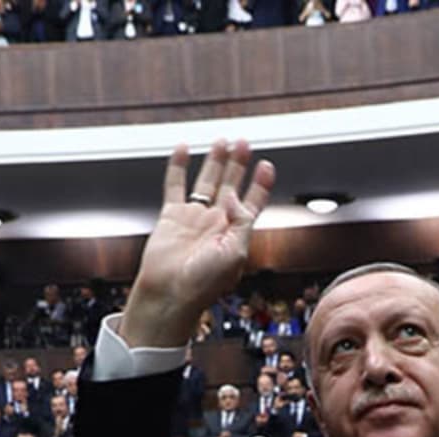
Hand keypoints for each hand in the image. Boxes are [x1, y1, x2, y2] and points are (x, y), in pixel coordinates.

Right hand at [122, 140, 277, 349]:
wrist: (171, 293)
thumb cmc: (204, 283)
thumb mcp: (236, 253)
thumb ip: (240, 221)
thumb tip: (232, 194)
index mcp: (236, 233)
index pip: (252, 202)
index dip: (260, 184)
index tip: (267, 165)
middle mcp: (216, 223)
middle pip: (230, 185)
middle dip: (238, 164)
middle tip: (244, 143)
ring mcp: (194, 217)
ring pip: (206, 181)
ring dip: (215, 161)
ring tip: (222, 141)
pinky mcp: (171, 215)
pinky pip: (175, 185)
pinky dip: (178, 166)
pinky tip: (183, 149)